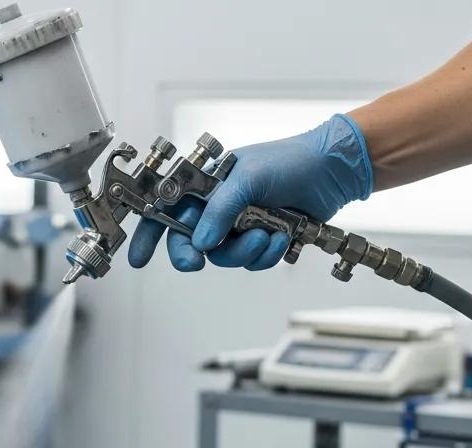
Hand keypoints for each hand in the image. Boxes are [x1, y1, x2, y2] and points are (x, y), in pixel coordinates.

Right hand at [127, 113, 372, 271]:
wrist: (332, 172)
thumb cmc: (292, 160)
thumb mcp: (248, 178)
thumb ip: (220, 210)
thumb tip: (202, 242)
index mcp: (206, 184)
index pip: (167, 208)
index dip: (150, 234)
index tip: (139, 257)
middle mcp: (218, 206)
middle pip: (190, 241)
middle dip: (195, 254)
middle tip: (198, 262)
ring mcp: (238, 224)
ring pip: (222, 256)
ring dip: (244, 251)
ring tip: (266, 234)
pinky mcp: (258, 238)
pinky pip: (249, 261)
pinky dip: (264, 254)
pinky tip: (280, 236)